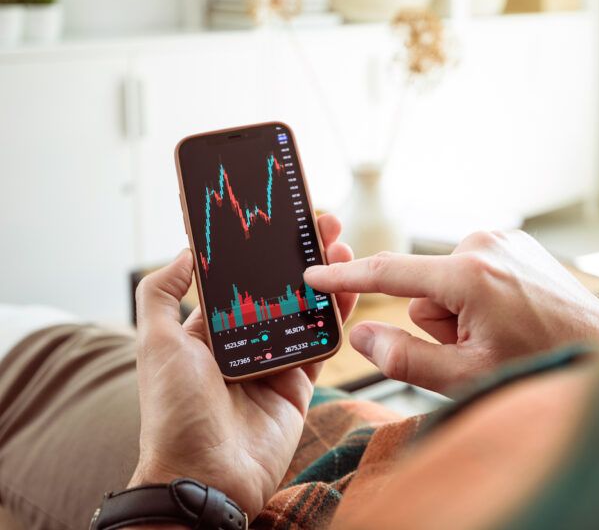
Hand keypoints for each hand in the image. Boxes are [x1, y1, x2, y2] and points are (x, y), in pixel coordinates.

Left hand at [130, 214, 355, 518]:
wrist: (207, 475)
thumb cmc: (175, 412)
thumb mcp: (155, 345)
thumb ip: (161, 294)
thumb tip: (185, 249)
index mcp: (209, 330)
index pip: (241, 277)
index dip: (262, 247)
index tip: (281, 217)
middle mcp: (244, 342)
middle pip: (281, 288)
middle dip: (302, 254)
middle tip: (323, 223)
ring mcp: (274, 362)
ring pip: (306, 311)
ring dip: (325, 278)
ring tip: (341, 246)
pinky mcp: (299, 384)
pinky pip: (322, 345)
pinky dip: (337, 318)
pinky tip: (349, 291)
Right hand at [304, 230, 598, 393]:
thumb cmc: (539, 364)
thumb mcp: (465, 375)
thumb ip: (404, 359)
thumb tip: (362, 335)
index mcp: (469, 275)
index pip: (389, 272)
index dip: (347, 276)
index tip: (314, 273)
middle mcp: (484, 245)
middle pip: (423, 288)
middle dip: (437, 321)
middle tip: (476, 346)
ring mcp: (503, 240)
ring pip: (447, 282)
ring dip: (459, 312)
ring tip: (499, 333)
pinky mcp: (515, 243)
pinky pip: (472, 271)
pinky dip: (478, 296)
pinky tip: (510, 316)